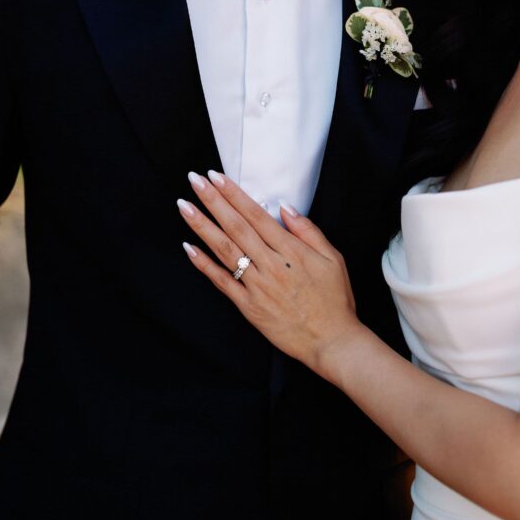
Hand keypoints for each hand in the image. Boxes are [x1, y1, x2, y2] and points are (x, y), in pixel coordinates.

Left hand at [177, 172, 359, 376]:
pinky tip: (189, 247)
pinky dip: (204, 264)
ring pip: (225, 250)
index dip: (234, 194)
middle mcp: (271, 265)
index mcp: (291, 251)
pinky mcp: (248, 306)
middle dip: (213, 201)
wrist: (331, 341)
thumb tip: (284, 207)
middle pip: (236, 226)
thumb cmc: (334, 300)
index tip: (216, 177)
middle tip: (194, 181)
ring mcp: (257, 286)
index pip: (256, 215)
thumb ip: (308, 231)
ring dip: (202, 226)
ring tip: (184, 207)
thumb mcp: (333, 259)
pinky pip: (222, 282)